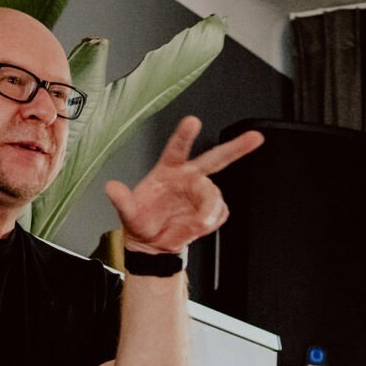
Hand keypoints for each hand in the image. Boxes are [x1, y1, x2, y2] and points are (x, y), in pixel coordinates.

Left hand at [104, 117, 263, 255]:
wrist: (155, 244)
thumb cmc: (141, 223)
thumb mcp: (127, 213)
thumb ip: (122, 200)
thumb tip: (111, 188)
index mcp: (168, 170)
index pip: (177, 148)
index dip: (185, 135)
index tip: (193, 121)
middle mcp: (189, 177)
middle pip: (216, 158)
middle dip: (236, 146)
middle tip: (254, 137)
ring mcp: (202, 193)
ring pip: (216, 195)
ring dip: (208, 209)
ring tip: (194, 223)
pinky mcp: (212, 208)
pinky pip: (220, 212)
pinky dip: (211, 220)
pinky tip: (197, 224)